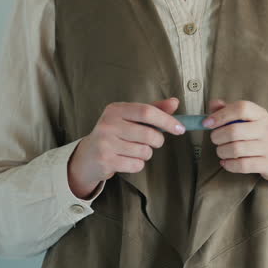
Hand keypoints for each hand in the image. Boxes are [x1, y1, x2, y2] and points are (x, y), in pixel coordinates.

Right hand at [67, 97, 185, 198]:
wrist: (87, 156)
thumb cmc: (114, 134)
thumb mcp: (130, 118)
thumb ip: (153, 110)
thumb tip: (174, 102)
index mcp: (116, 110)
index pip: (147, 111)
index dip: (166, 120)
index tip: (180, 128)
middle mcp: (108, 124)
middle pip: (148, 134)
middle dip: (157, 141)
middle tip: (153, 142)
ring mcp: (105, 143)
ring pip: (144, 151)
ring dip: (146, 154)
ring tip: (133, 150)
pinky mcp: (105, 161)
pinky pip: (136, 165)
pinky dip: (137, 165)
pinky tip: (126, 160)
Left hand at [205, 99, 267, 196]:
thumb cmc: (259, 135)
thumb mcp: (249, 119)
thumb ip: (230, 110)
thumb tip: (213, 104)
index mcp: (260, 114)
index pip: (241, 108)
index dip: (221, 114)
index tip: (207, 122)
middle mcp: (265, 129)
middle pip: (234, 131)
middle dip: (217, 136)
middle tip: (215, 139)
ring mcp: (267, 147)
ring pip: (236, 149)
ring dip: (221, 151)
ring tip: (221, 151)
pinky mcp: (266, 164)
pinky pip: (242, 165)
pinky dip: (229, 164)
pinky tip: (226, 162)